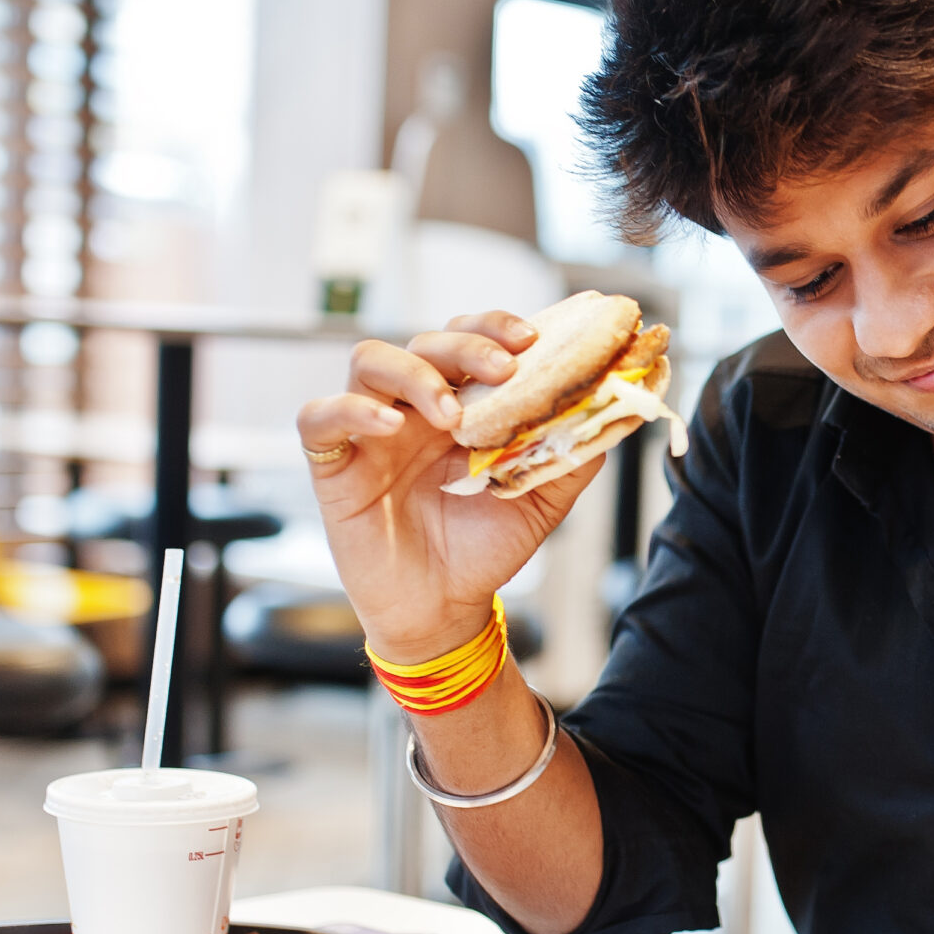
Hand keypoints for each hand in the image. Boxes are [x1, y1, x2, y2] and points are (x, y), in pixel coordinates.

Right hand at [297, 310, 600, 662]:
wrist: (445, 608)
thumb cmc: (485, 548)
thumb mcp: (542, 498)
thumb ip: (572, 452)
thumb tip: (613, 407)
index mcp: (460, 403)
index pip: (468, 337)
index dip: (493, 326)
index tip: (530, 338)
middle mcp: (413, 406)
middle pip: (424, 340)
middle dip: (466, 345)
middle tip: (503, 369)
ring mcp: (369, 430)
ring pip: (369, 360)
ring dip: (415, 373)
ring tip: (451, 411)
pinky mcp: (332, 463)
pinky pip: (320, 416)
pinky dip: (353, 409)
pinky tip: (391, 425)